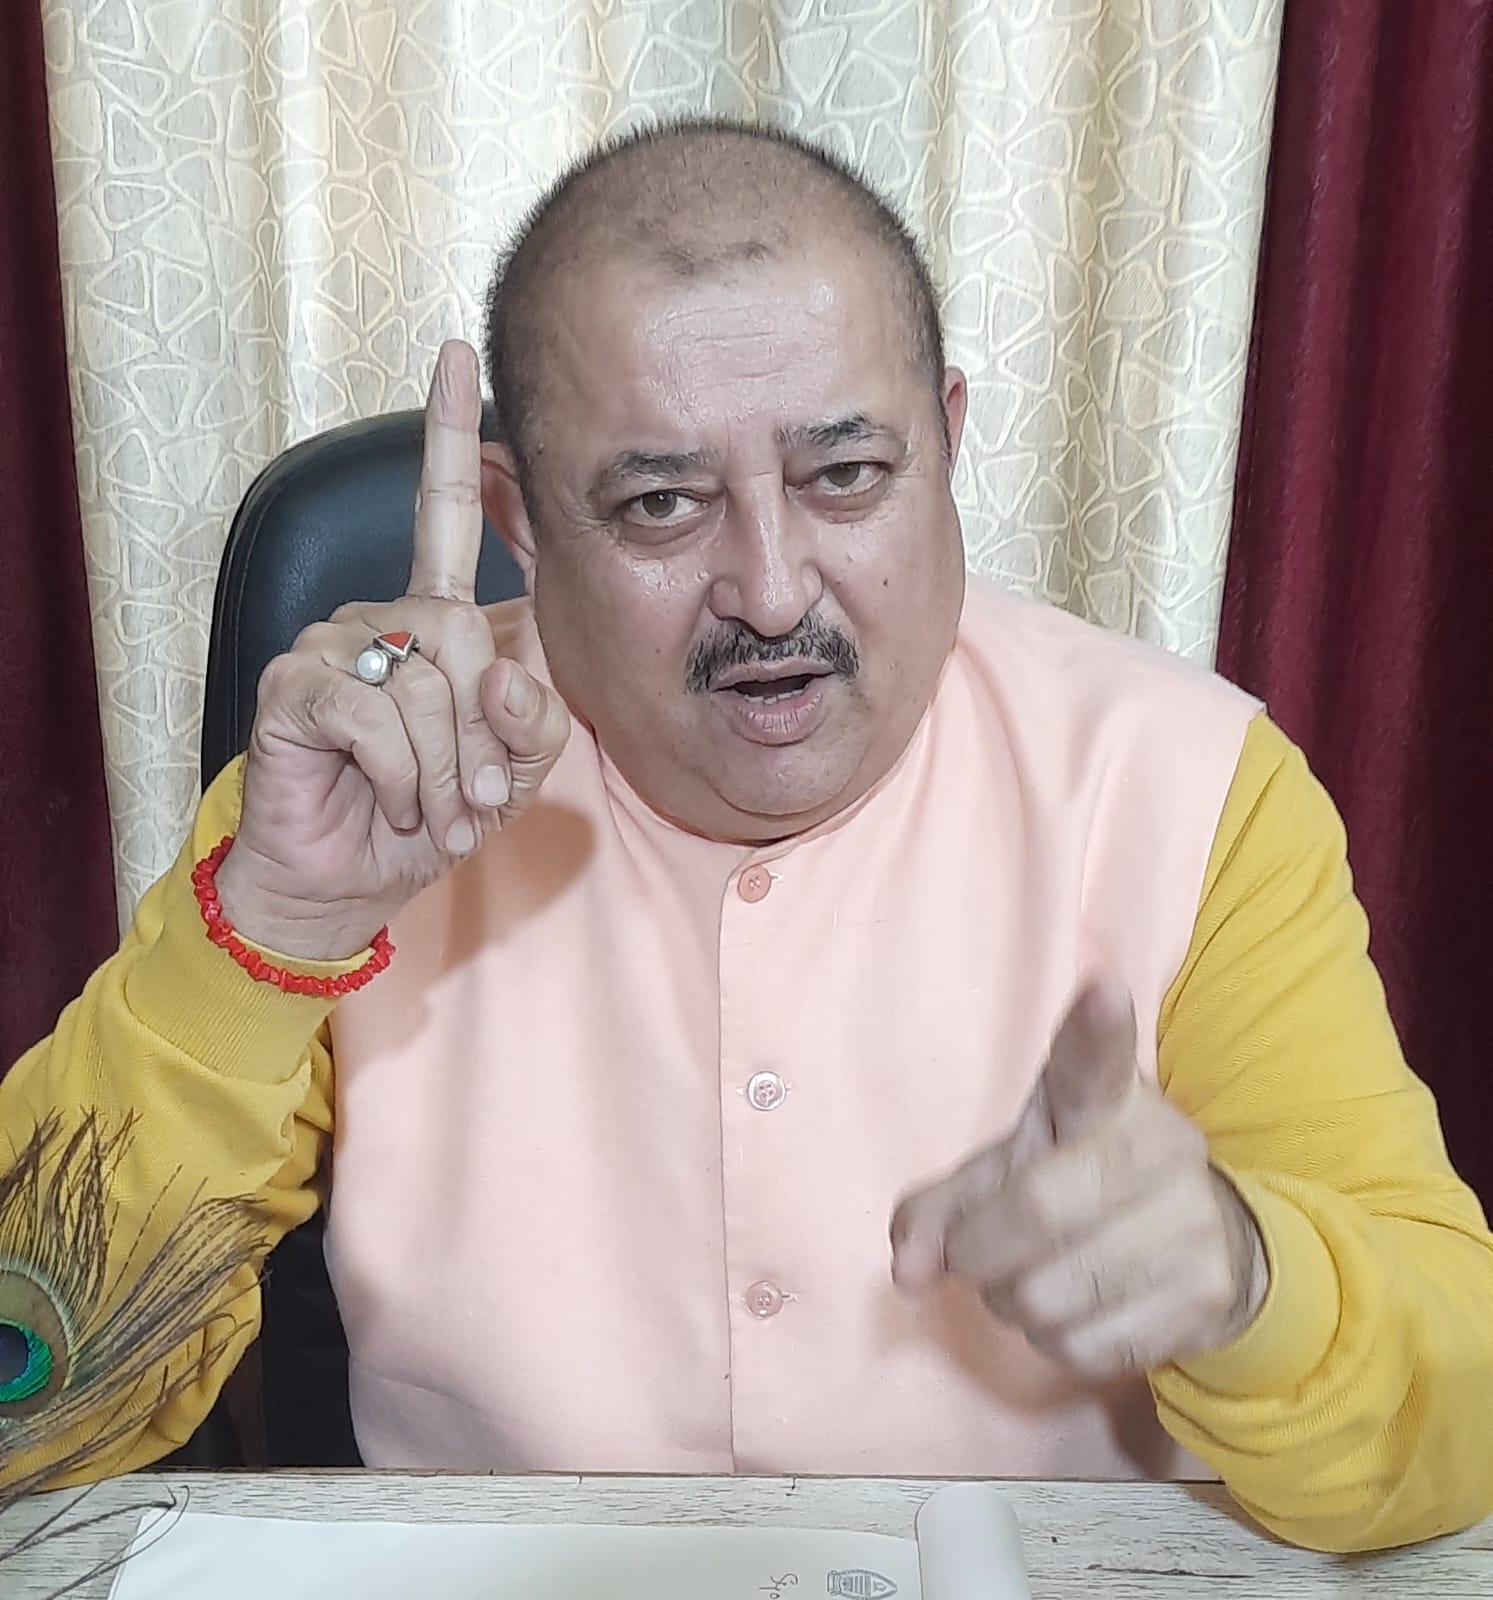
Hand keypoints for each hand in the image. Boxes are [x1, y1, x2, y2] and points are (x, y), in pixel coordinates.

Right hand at [214, 340, 569, 961]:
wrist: (349, 880)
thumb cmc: (429, 815)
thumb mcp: (511, 771)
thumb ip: (532, 718)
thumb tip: (499, 669)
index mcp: (434, 618)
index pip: (445, 510)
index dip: (452, 434)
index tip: (458, 352)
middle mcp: (381, 614)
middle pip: (467, 633)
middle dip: (486, 734)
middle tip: (474, 796)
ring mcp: (333, 642)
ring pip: (428, 681)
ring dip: (447, 769)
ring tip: (431, 809)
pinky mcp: (294, 682)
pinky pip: (376, 714)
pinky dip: (402, 776)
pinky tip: (390, 800)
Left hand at [889, 981, 1268, 1378]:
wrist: (1210, 1245)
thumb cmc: (1080, 1187)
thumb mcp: (1007, 1171)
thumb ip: (939, 1210)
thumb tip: (906, 1274)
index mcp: (1105, 1095)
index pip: (1097, 1057)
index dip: (1096, 1025)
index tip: (1100, 989)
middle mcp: (1162, 1146)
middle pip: (1036, 1211)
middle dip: (979, 1251)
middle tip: (975, 1254)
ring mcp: (1193, 1221)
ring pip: (1051, 1294)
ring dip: (1012, 1304)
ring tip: (1032, 1279)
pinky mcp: (1207, 1295)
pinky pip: (1085, 1346)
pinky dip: (1055, 1342)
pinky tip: (1076, 1310)